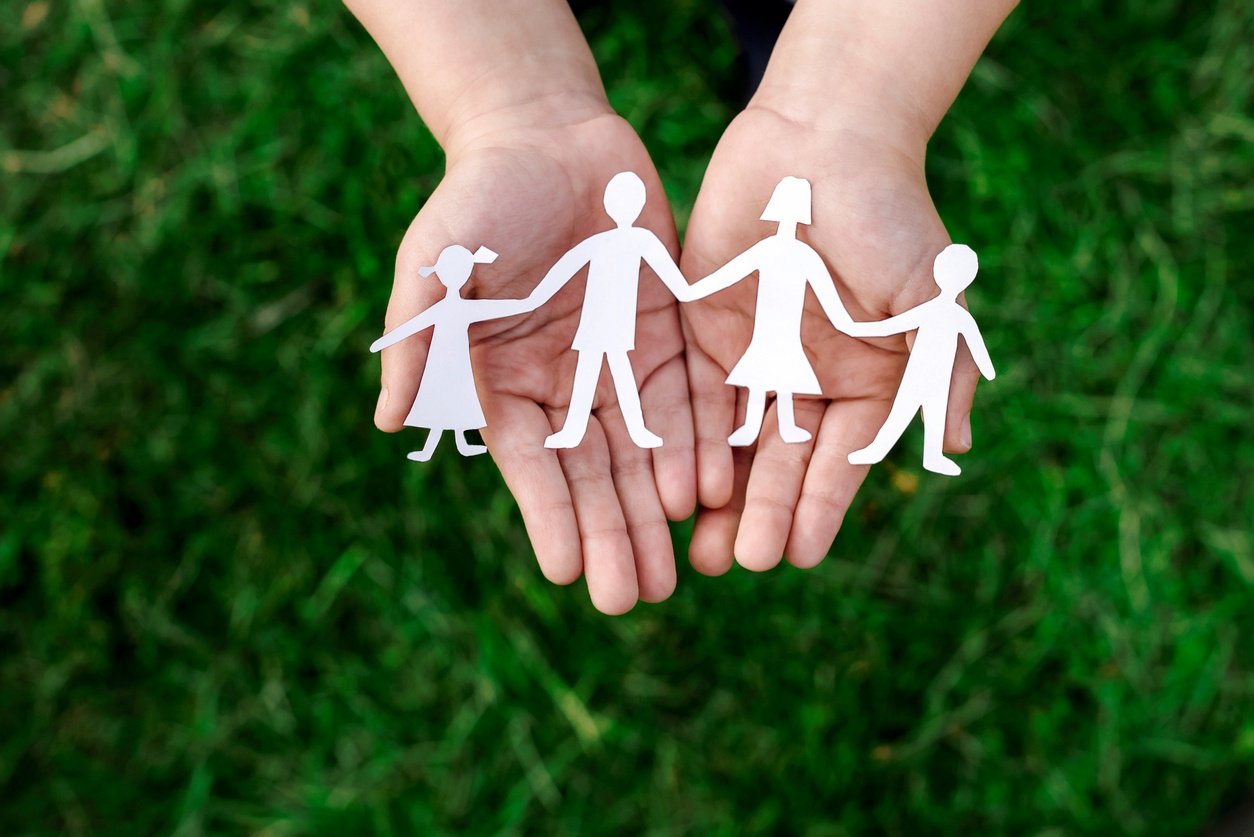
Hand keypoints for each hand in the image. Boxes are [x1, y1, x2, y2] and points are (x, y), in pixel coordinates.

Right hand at [373, 102, 695, 613]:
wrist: (545, 134)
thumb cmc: (478, 198)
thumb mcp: (435, 264)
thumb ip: (419, 340)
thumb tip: (391, 422)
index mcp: (504, 381)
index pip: (532, 464)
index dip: (550, 517)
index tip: (570, 571)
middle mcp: (564, 384)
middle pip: (593, 473)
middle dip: (613, 534)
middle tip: (633, 597)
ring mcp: (619, 360)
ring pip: (644, 448)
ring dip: (659, 508)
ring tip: (677, 570)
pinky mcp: (666, 331)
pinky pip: (687, 394)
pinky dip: (698, 440)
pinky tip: (710, 488)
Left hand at [679, 105, 983, 573]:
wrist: (821, 142)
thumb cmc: (888, 215)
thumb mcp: (931, 294)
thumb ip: (940, 368)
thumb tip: (954, 446)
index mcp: (868, 382)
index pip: (843, 460)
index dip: (822, 506)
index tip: (802, 554)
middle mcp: (811, 382)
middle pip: (784, 465)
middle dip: (764, 514)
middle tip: (741, 562)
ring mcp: (757, 362)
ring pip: (736, 446)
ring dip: (721, 499)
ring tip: (703, 551)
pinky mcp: (706, 336)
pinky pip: (696, 402)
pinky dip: (687, 445)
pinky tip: (673, 486)